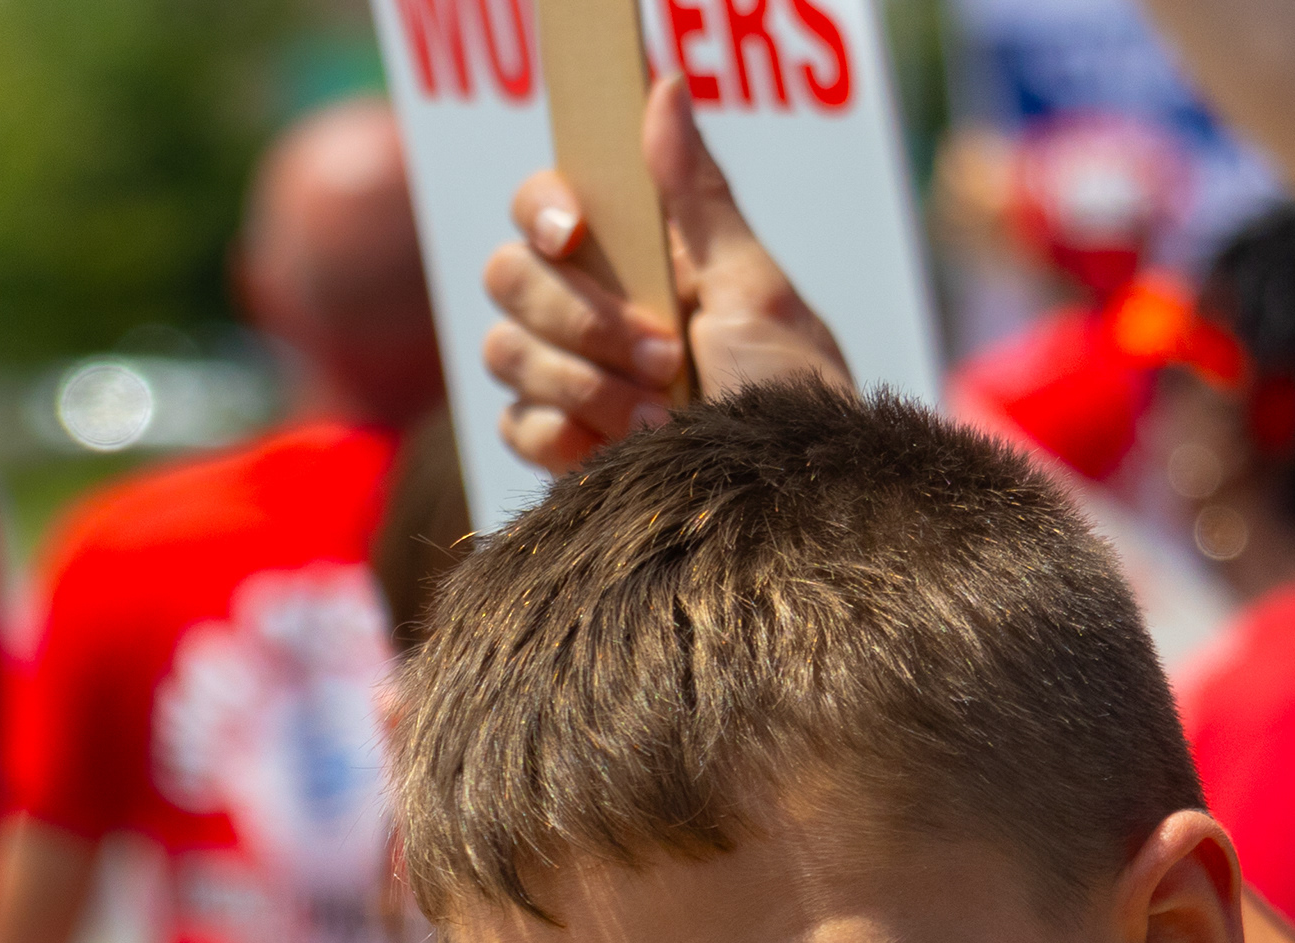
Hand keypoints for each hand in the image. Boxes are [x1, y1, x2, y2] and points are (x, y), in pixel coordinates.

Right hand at [481, 74, 852, 469]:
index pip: (541, 208)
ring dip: (585, 383)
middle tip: (664, 356)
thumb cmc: (791, 389)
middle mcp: (586, 309)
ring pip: (503, 352)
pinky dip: (567, 436)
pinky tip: (625, 450)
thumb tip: (663, 88)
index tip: (576, 236)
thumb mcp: (756, 288)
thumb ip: (699, 197)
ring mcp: (565, 378)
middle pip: (506, 277)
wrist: (790, 502)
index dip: (542, 211)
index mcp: (632, 258)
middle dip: (580, 319)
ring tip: (659, 415)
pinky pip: (514, 425)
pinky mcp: (556, 445)